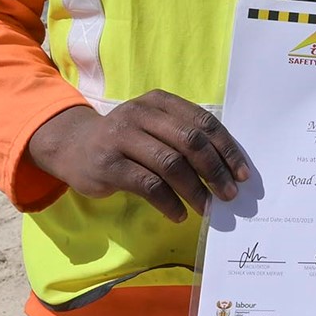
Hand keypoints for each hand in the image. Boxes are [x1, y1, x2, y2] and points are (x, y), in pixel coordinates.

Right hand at [26, 92, 250, 223]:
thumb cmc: (125, 139)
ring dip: (195, 190)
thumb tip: (227, 167)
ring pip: (170, 164)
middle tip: (229, 193)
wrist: (72, 146)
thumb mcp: (153, 126)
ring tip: (208, 208)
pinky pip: (148, 185)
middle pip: (190, 142)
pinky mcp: (108, 165)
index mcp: (160, 101)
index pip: (203, 122)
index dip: (226, 148)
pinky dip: (169, 202)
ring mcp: (122, 138)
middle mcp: (141, 114)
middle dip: (215, 170)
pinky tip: (180, 214)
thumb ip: (183, 136)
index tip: (242, 173)